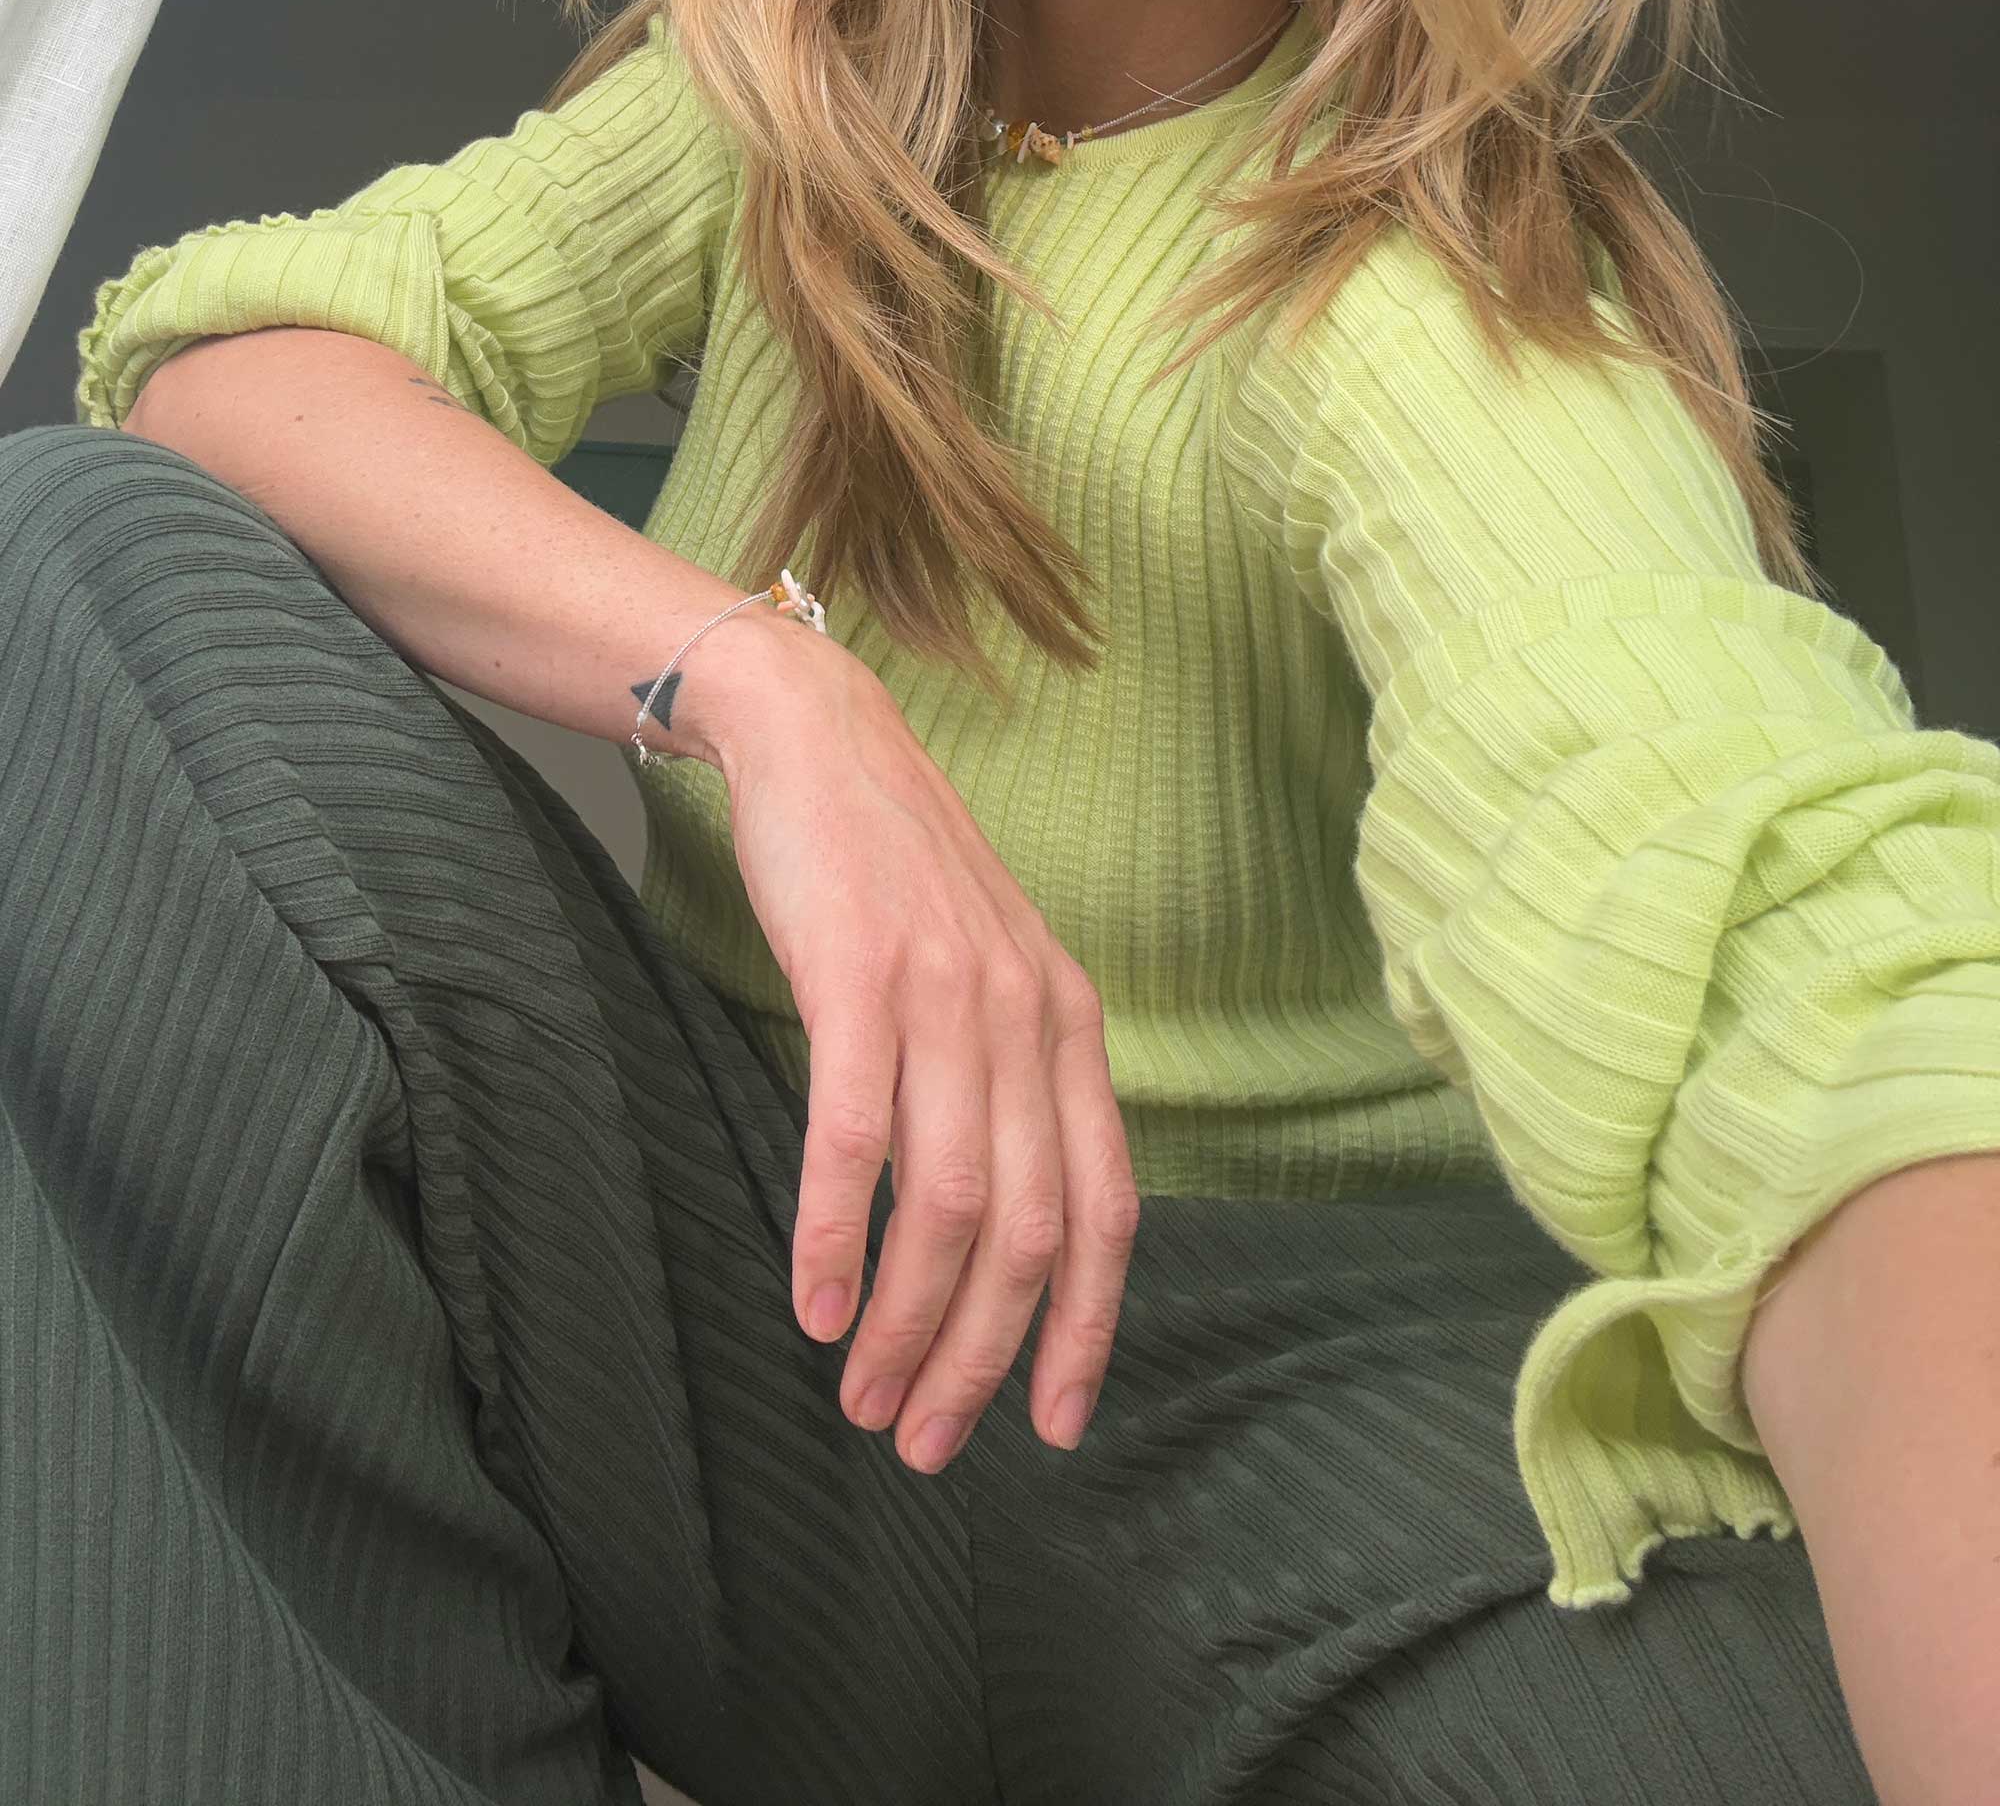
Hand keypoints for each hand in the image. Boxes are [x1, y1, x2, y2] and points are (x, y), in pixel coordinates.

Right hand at [701, 614, 1142, 1476]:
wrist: (819, 738)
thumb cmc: (892, 873)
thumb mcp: (986, 970)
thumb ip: (1010, 1077)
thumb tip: (1006, 1226)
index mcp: (1069, 1022)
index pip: (1107, 1208)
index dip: (1084, 1328)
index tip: (1048, 1425)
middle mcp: (1026, 1015)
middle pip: (1028, 1228)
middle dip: (982, 1356)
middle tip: (923, 1439)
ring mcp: (946, 995)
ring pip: (947, 1202)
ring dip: (908, 1322)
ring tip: (863, 1397)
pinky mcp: (858, 979)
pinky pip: (854, 1137)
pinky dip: (833, 1236)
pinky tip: (813, 1306)